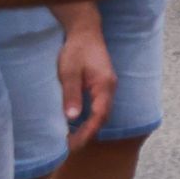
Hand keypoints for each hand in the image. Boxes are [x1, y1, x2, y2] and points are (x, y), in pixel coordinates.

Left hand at [57, 28, 115, 146]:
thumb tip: (71, 118)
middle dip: (88, 134)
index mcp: (104, 86)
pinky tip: (77, 121)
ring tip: (72, 138)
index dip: (87, 133)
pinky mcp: (102, 84)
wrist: (86, 32)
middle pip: (103, 117)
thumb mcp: (69, 73)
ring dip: (89, 126)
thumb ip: (72, 95)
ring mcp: (107, 86)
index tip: (73, 146)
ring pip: (102, 112)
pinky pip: (99, 106)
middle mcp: (110, 88)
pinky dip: (90, 117)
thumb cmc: (77, 50)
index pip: (99, 116)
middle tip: (70, 147)